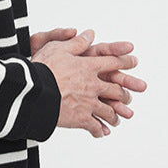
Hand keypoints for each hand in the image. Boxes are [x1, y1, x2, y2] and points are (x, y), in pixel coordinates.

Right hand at [30, 28, 146, 137]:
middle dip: (123, 94)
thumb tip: (90, 34)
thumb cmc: (43, 68)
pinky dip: (100, 130)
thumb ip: (77, 43)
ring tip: (117, 119)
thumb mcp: (59, 48)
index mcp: (88, 67)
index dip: (125, 61)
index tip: (134, 62)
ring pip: (109, 111)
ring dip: (114, 115)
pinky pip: (95, 126)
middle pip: (115, 90)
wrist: (34, 92)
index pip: (112, 62)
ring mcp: (89, 103)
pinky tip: (102, 133)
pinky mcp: (81, 119)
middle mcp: (93, 85)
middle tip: (128, 97)